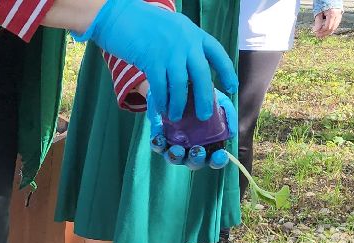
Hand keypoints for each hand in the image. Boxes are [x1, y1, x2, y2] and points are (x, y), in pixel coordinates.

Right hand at [84, 0, 238, 124]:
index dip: (227, 71)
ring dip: (179, 103)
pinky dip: (162, 100)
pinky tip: (162, 108)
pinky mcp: (152, 60)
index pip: (217, 53)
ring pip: (181, 84)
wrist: (121, 16)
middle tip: (204, 115)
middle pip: (202, 74)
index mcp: (194, 33)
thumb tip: (191, 73)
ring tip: (177, 116)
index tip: (232, 87)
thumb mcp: (174, 29)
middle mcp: (186, 42)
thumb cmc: (145, 24)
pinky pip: (161, 86)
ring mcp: (169, 51)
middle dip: (205, 97)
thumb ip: (185, 46)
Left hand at [149, 97, 234, 168]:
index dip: (218, 160)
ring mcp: (175, 146)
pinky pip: (158, 146)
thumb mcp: (220, 102)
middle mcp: (192, 149)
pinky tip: (159, 138)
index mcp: (208, 145)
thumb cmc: (204, 99)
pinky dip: (158, 144)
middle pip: (195, 162)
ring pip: (175, 158)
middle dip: (196, 159)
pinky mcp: (160, 139)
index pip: (215, 159)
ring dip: (176, 156)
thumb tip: (231, 133)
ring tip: (177, 150)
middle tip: (197, 151)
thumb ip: (228, 115)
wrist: (181, 85)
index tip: (220, 155)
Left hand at [313, 7, 341, 35]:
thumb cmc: (323, 3)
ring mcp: (339, 16)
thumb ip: (318, 21)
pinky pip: (335, 25)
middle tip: (317, 36)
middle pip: (331, 28)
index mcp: (332, 13)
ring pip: (334, 27)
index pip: (327, 27)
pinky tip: (325, 30)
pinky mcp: (339, 16)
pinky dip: (330, 28)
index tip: (315, 33)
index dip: (321, 31)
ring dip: (327, 32)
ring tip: (321, 34)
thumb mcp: (318, 12)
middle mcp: (337, 15)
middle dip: (324, 33)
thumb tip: (316, 30)